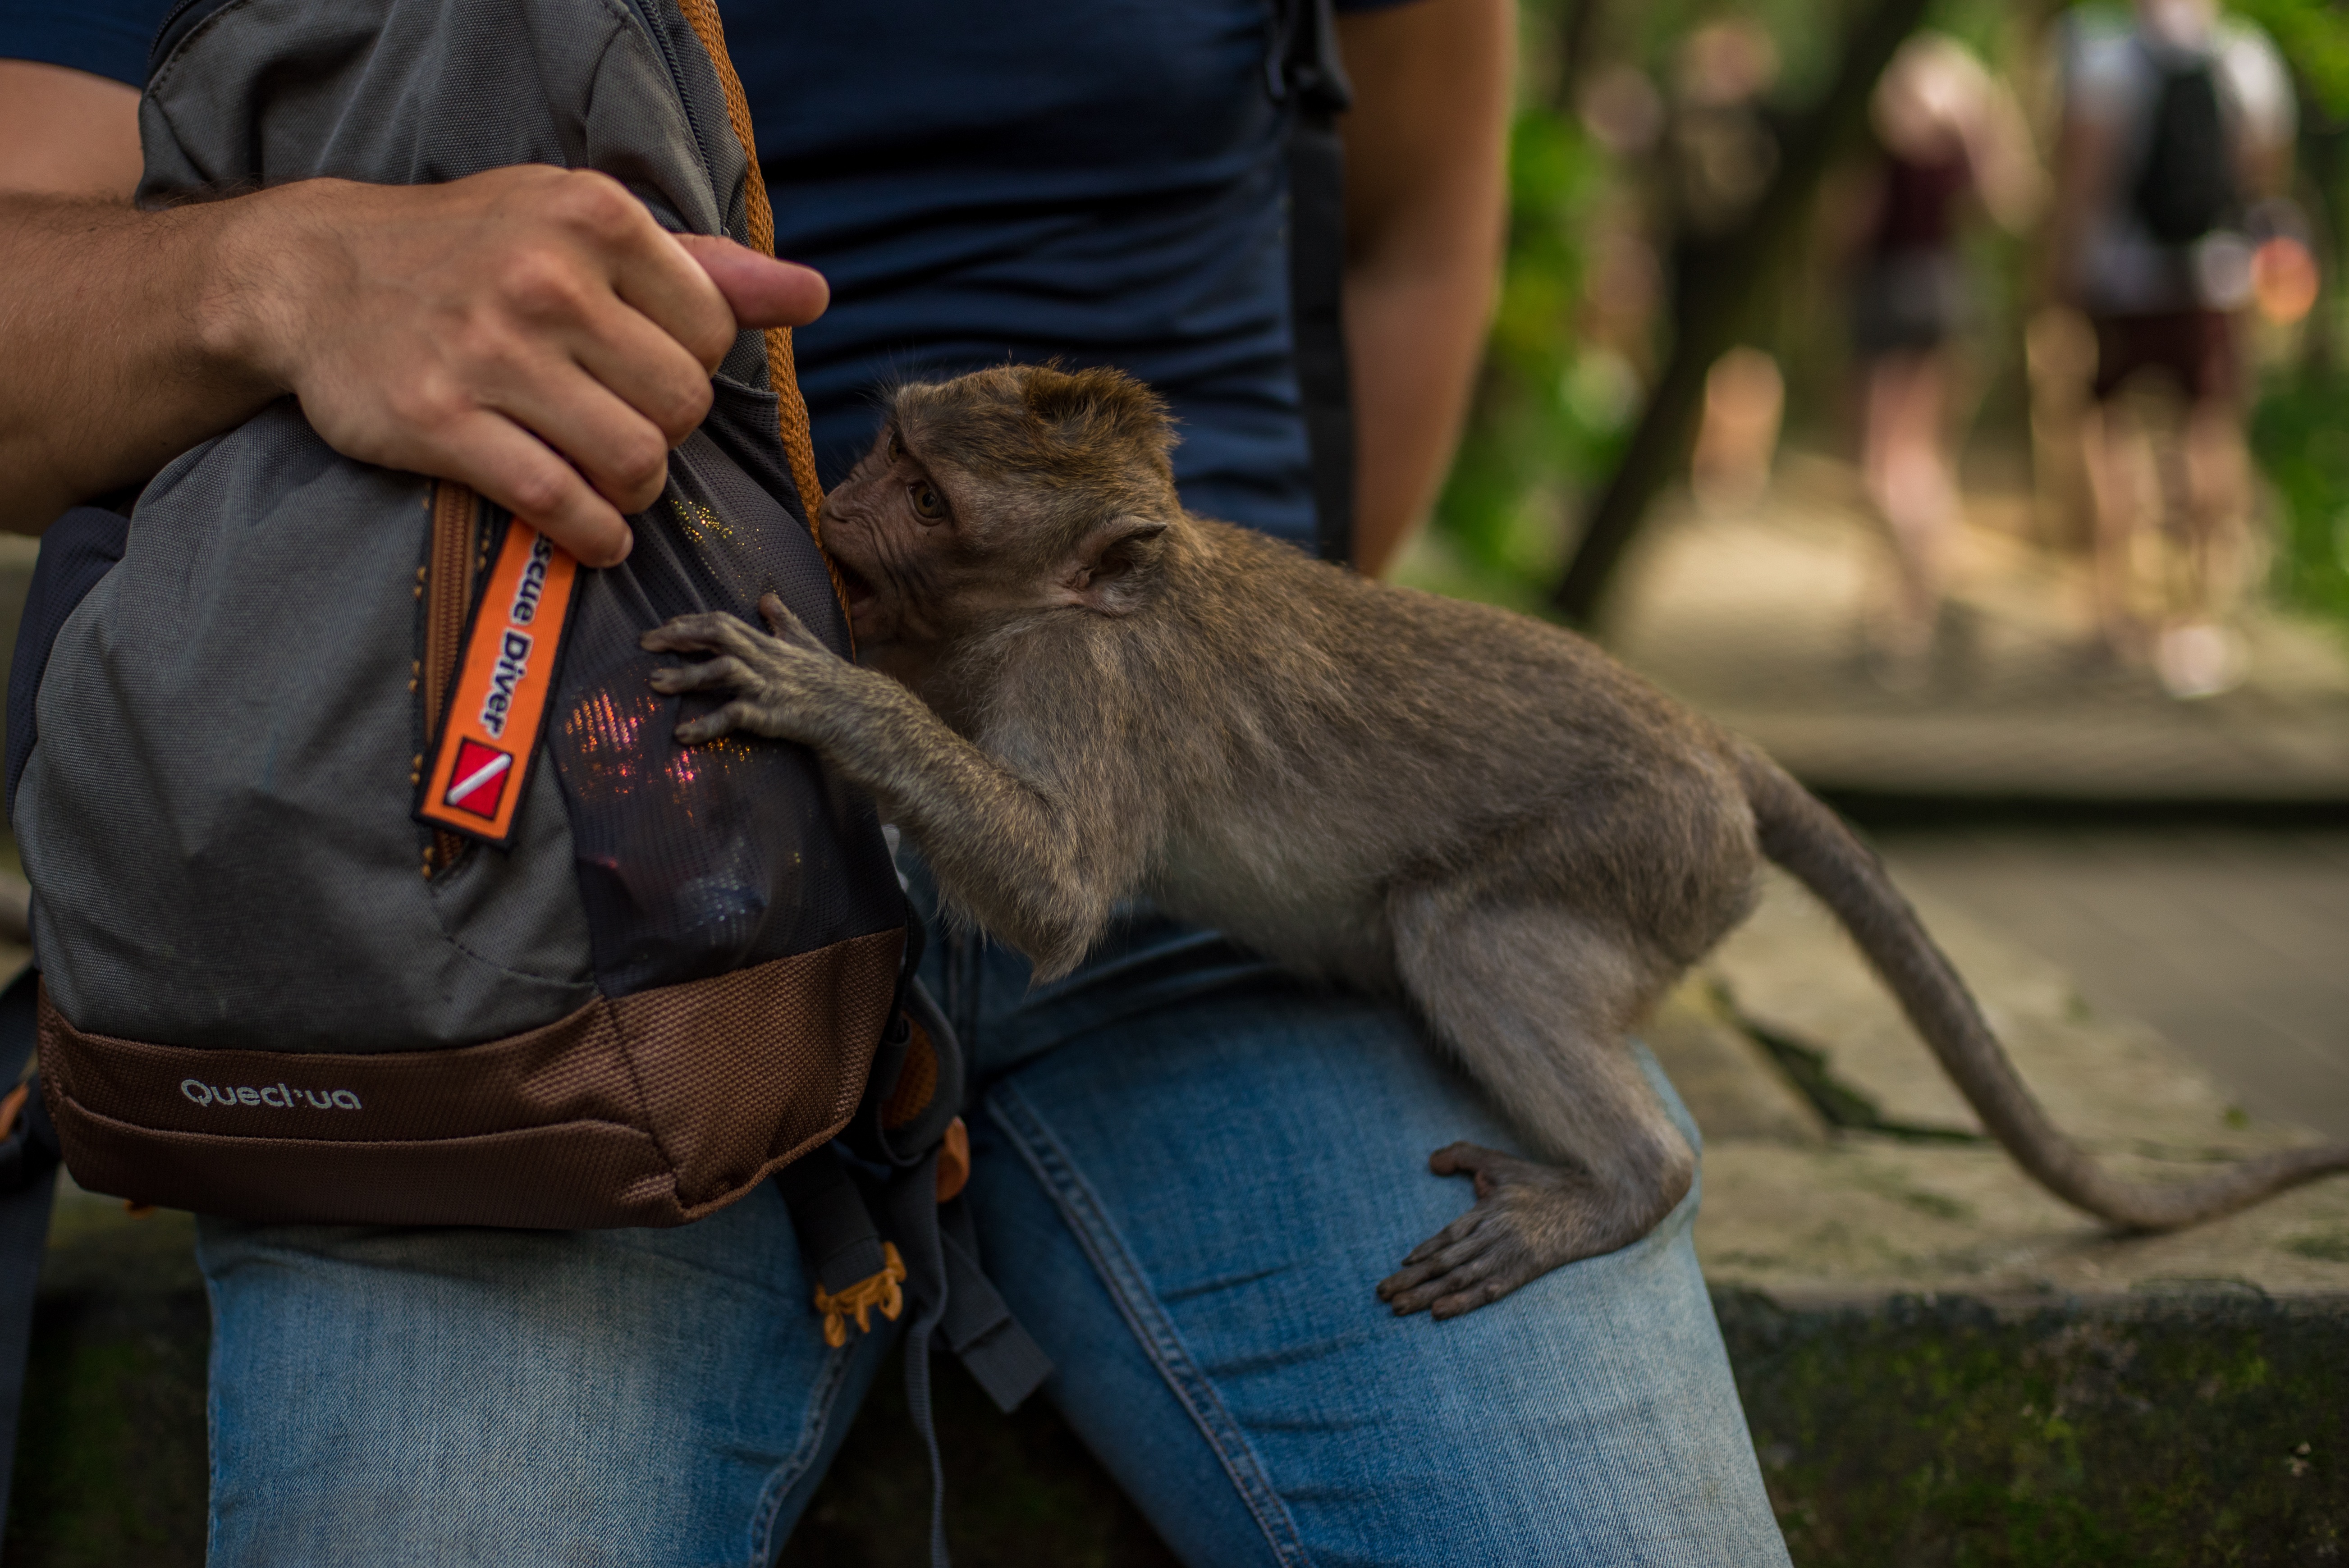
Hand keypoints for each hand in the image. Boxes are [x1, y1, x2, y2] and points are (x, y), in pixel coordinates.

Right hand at [220, 167, 827, 565]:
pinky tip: (595, 533)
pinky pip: (561, 503)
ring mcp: (489, 352)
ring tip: (613, 482)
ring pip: (634, 461)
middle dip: (666, 433)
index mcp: (594, 217)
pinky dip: (595, 535)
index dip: (692, 365)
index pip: (713, 331)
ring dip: (636, 492)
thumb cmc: (473, 250)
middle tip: (624, 427)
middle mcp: (545, 278)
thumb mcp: (580, 224)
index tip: (647, 370)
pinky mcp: (440, 421)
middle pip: (681, 404)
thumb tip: (812, 296)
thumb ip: (703, 266)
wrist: (313, 274)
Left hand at [642, 593, 849, 744]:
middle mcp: (773, 660)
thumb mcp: (813, 650)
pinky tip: (683, 734)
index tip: (662, 629)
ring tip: (654, 684)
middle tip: (646, 643)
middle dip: (680, 636)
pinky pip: (737, 716)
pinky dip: (707, 724)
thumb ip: (787, 625)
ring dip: (687, 676)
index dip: (692, 623)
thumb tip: (767, 597)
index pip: (727, 622)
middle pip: (721, 635)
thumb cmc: (844, 690)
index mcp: (776, 645)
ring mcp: (776, 687)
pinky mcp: (780, 717)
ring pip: (725, 670)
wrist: (876, 721)